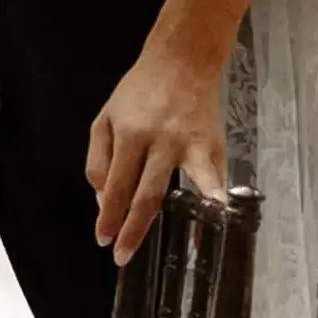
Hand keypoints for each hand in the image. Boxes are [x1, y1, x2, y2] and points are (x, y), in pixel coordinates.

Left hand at [87, 31, 227, 262]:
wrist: (182, 61)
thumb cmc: (139, 92)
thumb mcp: (105, 118)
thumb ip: (99, 160)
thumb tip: (103, 201)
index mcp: (128, 133)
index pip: (114, 186)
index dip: (108, 217)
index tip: (103, 240)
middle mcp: (157, 141)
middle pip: (143, 194)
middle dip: (131, 229)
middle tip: (122, 257)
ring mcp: (187, 144)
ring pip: (177, 186)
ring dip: (172, 219)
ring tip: (171, 249)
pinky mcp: (212, 145)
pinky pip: (210, 177)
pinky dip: (214, 197)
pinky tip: (218, 216)